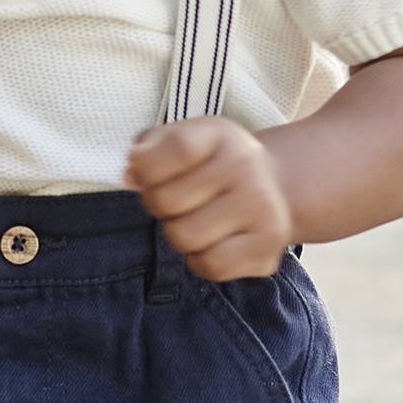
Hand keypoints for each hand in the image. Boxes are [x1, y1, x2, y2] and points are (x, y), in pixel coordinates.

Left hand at [123, 115, 294, 280]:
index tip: (143, 174)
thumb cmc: (213, 162)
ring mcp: (260, 209)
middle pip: (166, 201)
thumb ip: (149, 149)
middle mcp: (245, 167)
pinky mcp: (267, 250)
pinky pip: (210, 266)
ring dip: (178, 234)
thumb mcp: (183, 137)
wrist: (273, 185)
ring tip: (194, 219)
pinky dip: (199, 260)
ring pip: (184, 238)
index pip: (177, 149)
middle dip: (158, 205)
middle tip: (174, 201)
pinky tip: (211, 242)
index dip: (146, 168)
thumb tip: (129, 176)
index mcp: (220, 135)